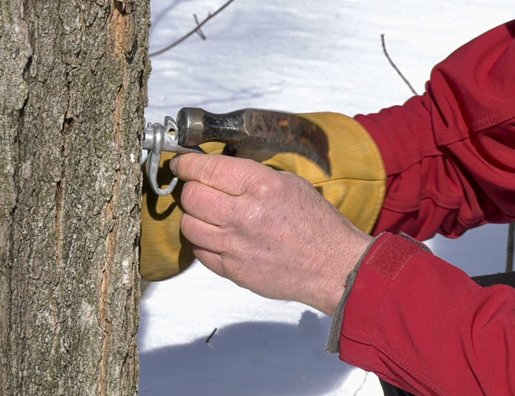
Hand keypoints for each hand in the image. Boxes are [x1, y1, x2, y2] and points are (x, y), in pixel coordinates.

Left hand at [170, 153, 372, 315]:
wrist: (333, 267)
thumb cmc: (316, 224)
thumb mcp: (289, 183)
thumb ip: (250, 176)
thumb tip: (217, 171)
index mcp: (261, 186)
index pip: (206, 169)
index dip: (186, 165)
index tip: (181, 164)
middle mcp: (244, 214)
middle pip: (191, 196)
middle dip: (191, 189)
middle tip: (199, 189)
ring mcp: (235, 245)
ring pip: (189, 225)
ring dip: (195, 217)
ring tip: (209, 216)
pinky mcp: (232, 270)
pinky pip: (200, 252)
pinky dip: (204, 243)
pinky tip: (219, 238)